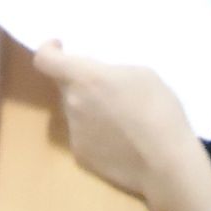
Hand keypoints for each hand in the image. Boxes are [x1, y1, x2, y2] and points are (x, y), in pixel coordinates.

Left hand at [33, 41, 210, 210]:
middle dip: (80, 83)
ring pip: (75, 111)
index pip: (45, 60)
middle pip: (64, 86)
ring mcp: (74, 133)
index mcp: (84, 78)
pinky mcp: (81, 157)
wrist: (166, 164)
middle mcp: (72, 104)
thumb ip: (110, 72)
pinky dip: (96, 134)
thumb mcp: (141, 74)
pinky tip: (121, 142)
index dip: (48, 50)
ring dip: (89, 109)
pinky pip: (83, 136)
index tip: (61, 47)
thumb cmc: (159, 111)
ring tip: (121, 119)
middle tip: (108, 89)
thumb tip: (99, 80)